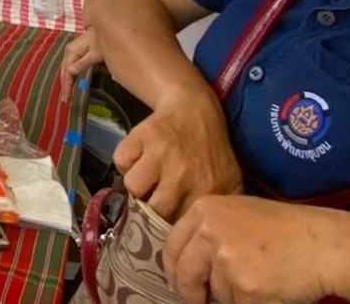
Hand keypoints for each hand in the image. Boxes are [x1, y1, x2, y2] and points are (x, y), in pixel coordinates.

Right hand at [61, 28, 101, 99]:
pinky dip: (70, 75)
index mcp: (72, 51)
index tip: (66, 98)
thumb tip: (69, 71)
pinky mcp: (77, 52)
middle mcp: (69, 51)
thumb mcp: (96, 53)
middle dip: (65, 85)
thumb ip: (82, 63)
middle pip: (64, 70)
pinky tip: (71, 82)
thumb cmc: (103, 41)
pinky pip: (71, 65)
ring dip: (66, 81)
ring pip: (66, 68)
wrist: (107, 29)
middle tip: (65, 99)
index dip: (66, 85)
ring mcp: (72, 51)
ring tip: (66, 94)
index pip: (66, 71)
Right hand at [114, 90, 242, 219]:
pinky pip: (121, 161)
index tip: (168, 217)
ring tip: (148, 173)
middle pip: (153, 209)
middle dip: (151, 203)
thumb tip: (201, 241)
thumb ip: (218, 211)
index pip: (180, 224)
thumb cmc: (209, 150)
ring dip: (136, 182)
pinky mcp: (142, 136)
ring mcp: (162, 153)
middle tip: (155, 194)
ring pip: (132, 186)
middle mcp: (185, 172)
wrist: (193, 109)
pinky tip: (140, 155)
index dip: (170, 224)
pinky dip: (126, 160)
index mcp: (208, 188)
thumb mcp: (228, 181)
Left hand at [164, 196, 345, 303]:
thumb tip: (183, 265)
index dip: (174, 270)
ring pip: (215, 293)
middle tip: (198, 301)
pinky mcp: (245, 287)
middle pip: (184, 274)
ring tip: (261, 279)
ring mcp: (227, 259)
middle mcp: (210, 231)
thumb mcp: (238, 215)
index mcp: (204, 210)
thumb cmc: (286, 230)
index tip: (177, 282)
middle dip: (191, 293)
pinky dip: (253, 303)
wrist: (325, 244)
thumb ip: (208, 232)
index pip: (172, 247)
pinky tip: (272, 289)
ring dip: (231, 295)